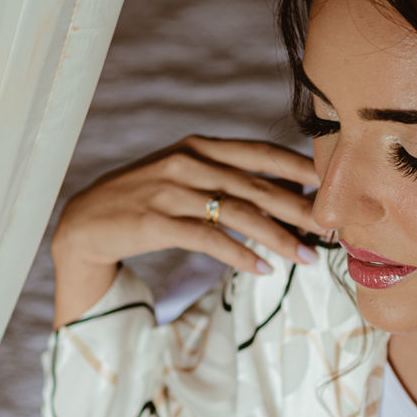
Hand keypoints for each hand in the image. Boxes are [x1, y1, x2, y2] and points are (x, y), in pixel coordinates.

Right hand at [52, 135, 322, 325]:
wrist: (85, 222)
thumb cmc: (143, 200)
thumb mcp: (182, 175)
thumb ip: (222, 176)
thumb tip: (278, 192)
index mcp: (198, 146)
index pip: (258, 153)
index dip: (297, 167)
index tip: (331, 185)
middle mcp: (186, 163)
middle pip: (256, 186)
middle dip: (299, 209)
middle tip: (331, 230)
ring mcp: (170, 191)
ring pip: (238, 214)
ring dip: (278, 238)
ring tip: (306, 258)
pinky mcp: (156, 221)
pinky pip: (209, 239)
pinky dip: (240, 255)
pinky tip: (262, 269)